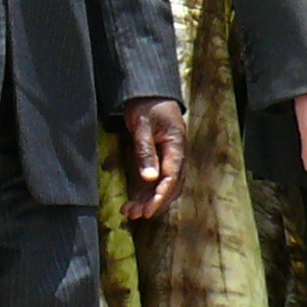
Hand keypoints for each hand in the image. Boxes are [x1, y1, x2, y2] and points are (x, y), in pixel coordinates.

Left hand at [120, 98, 185, 219]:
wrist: (147, 91)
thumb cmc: (146, 105)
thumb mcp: (143, 126)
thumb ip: (146, 151)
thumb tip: (150, 178)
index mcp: (177, 145)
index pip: (172, 176)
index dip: (161, 196)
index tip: (148, 211)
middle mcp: (176, 154)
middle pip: (170, 185)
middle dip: (154, 202)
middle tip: (136, 214)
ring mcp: (169, 157)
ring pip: (162, 185)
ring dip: (148, 200)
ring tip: (129, 212)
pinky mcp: (159, 158)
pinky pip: (155, 180)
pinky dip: (145, 193)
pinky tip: (131, 202)